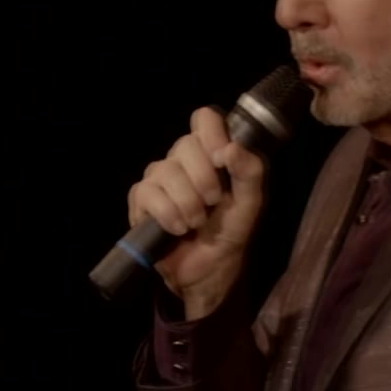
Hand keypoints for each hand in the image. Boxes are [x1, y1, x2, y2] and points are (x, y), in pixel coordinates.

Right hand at [127, 106, 265, 318]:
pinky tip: (177, 228)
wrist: (207, 272)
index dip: (212, 133)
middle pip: (186, 144)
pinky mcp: (140, 198)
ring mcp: (158, 176)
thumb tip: (231, 147)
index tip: (221, 159)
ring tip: (195, 223)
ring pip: (167, 171)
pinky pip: (149, 193)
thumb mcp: (250, 204)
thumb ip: (249, 172)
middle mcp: (182, 158)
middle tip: (213, 203)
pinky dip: (168, 214)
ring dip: (188, 204)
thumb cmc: (229, 232)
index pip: (205, 118)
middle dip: (205, 180)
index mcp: (210, 152)